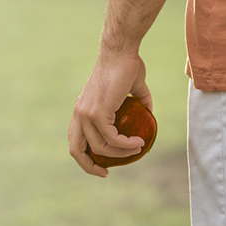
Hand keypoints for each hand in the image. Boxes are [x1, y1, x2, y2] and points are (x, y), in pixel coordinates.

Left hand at [67, 48, 150, 177]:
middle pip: (76, 151)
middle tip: (106, 173)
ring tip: (138, 148)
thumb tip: (149, 113)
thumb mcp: (132, 88)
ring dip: (121, 154)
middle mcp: (79, 113)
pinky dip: (126, 145)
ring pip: (100, 147)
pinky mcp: (97, 112)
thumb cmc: (127, 64)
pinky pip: (111, 138)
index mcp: (81, 109)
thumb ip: (139, 101)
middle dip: (90, 167)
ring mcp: (86, 113)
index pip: (75, 140)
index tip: (102, 166)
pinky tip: (138, 143)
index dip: (86, 157)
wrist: (122, 51)